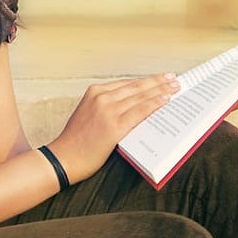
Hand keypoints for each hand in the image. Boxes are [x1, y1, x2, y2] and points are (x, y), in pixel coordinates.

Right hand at [48, 73, 179, 184]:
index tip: (159, 78)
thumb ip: (106, 106)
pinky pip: (139, 112)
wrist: (63, 158)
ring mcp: (107, 110)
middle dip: (157, 82)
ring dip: (160, 91)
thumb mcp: (88, 113)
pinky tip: (165, 101)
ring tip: (174, 88)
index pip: (126, 83)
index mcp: (94, 92)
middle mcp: (101, 97)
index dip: (145, 81)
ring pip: (140, 96)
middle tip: (173, 78)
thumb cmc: (76, 141)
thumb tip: (130, 106)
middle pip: (136, 86)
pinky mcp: (114, 126)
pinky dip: (154, 104)